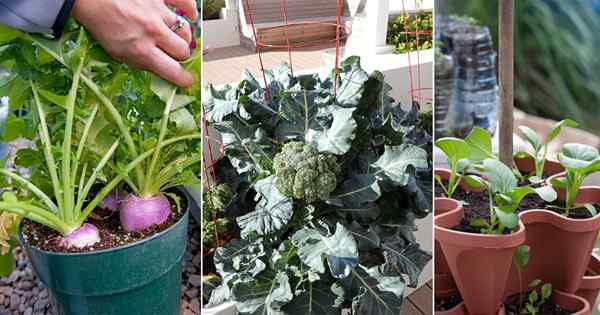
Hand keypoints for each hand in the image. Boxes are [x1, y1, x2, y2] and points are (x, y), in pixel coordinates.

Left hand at [71, 0, 197, 87]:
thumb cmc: (100, 22)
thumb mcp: (116, 51)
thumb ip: (140, 61)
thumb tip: (161, 69)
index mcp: (141, 50)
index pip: (173, 71)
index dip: (183, 79)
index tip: (186, 80)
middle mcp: (153, 32)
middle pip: (183, 51)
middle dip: (180, 55)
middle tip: (174, 54)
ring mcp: (158, 12)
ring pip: (185, 30)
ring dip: (182, 36)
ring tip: (175, 35)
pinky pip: (185, 2)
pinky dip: (190, 9)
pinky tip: (190, 15)